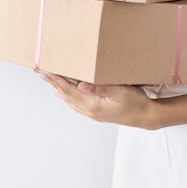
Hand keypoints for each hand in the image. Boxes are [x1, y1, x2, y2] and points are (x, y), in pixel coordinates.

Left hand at [36, 70, 158, 129]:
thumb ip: (101, 88)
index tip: (43, 71)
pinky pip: (76, 103)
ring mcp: (92, 112)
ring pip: (69, 99)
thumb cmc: (136, 103)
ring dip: (58, 88)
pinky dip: (67, 96)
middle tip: (40, 71)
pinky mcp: (97, 112)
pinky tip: (66, 93)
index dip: (55, 79)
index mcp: (92, 104)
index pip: (68, 89)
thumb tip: (82, 85)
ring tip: (50, 79)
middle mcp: (89, 110)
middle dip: (52, 82)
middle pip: (65, 94)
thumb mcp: (121, 91)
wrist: (146, 116)